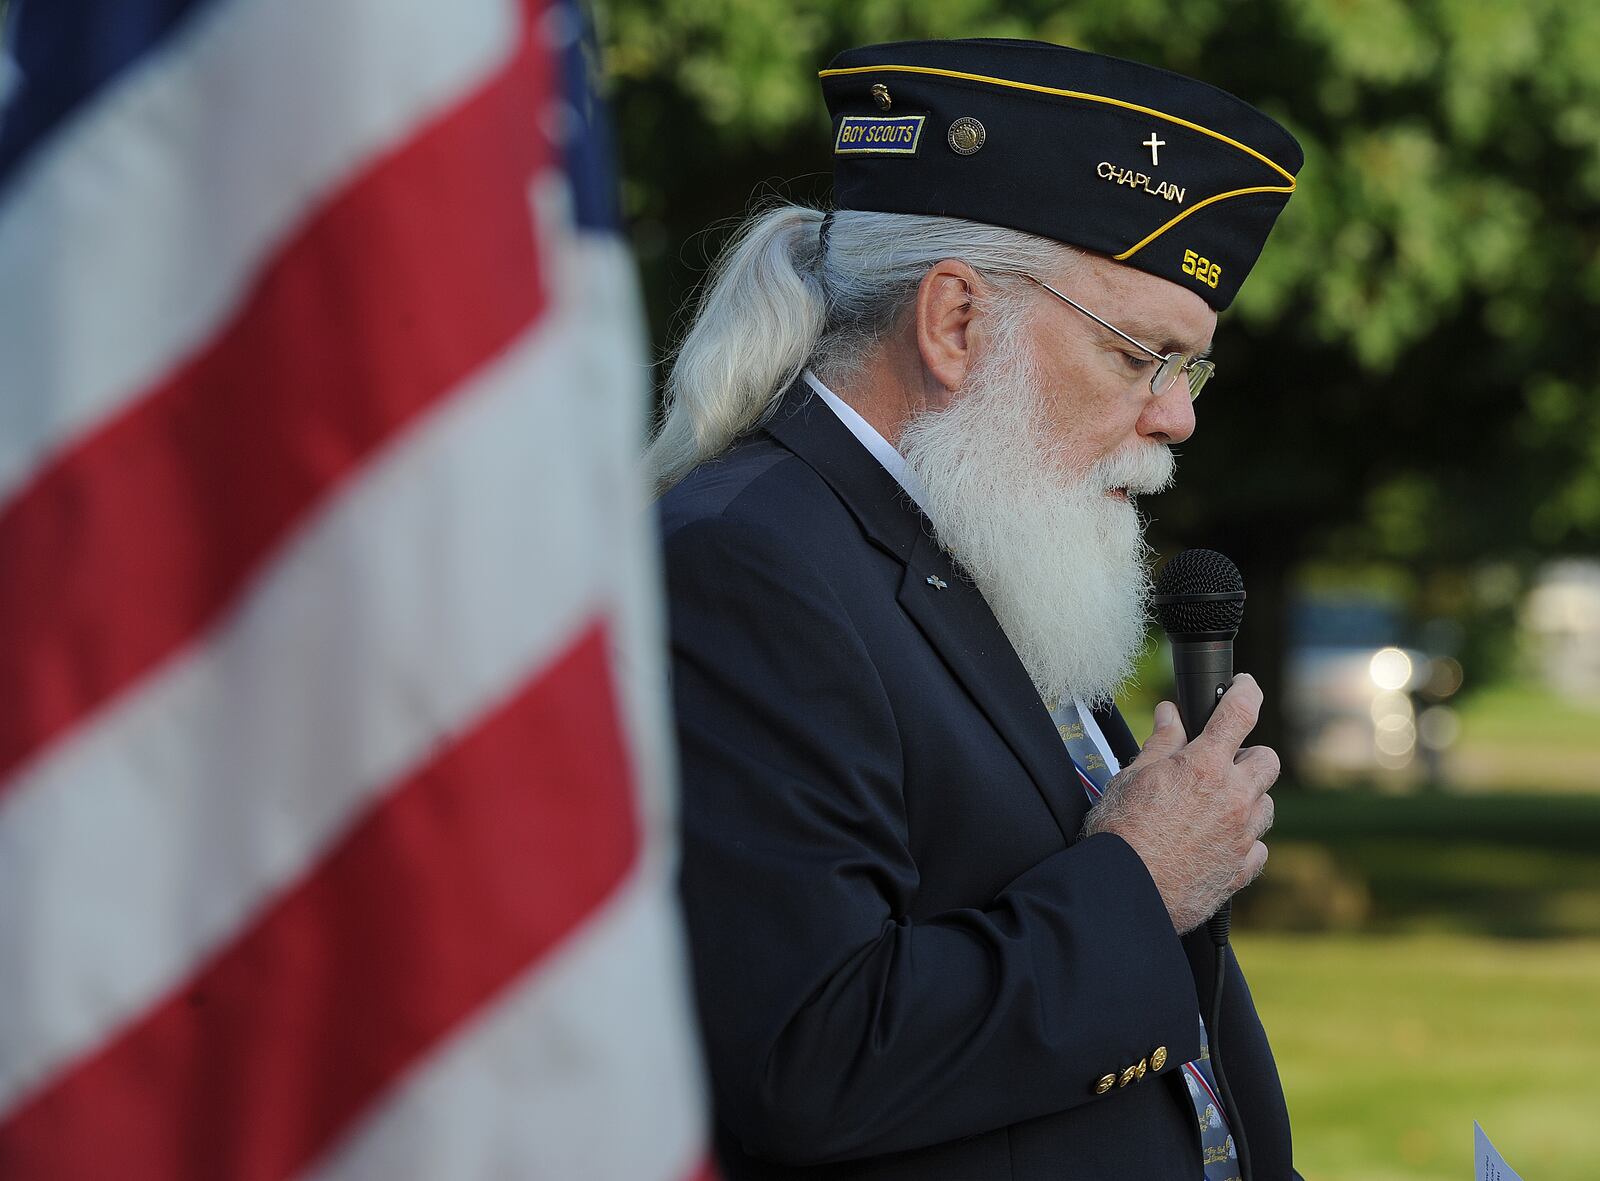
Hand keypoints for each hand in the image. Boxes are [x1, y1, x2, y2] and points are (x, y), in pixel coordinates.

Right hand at [1082, 674, 1279, 932]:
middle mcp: (1233, 796)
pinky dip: (1243, 840)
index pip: (1240, 710)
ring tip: (1212, 807)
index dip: (1246, 689)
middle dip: (1246, 756)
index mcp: (1204, 765)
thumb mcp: (1132, 777)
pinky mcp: (1242, 869)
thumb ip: (1161, 743)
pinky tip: (1215, 841)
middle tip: (1218, 764)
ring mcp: (1242, 835)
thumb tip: (1171, 716)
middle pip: (1267, 759)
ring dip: (1247, 799)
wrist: (1126, 891)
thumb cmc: (1121, 833)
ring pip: (1266, 803)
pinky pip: (1258, 846)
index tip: (1244, 685)